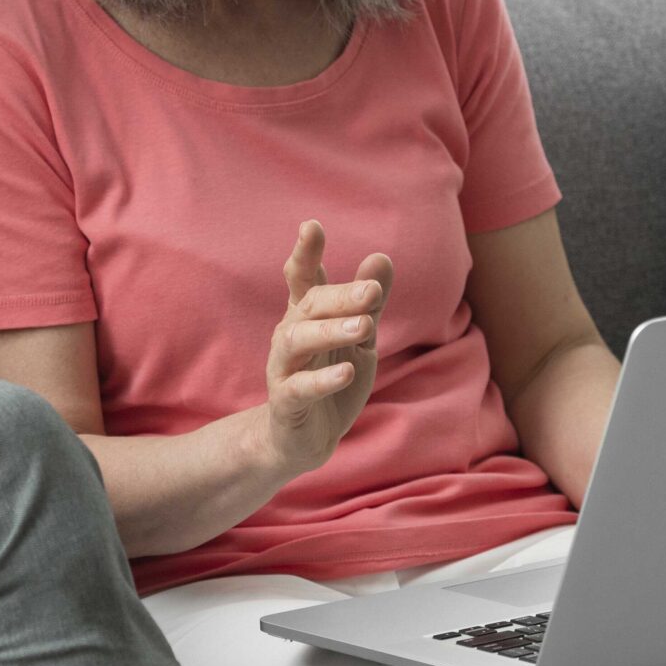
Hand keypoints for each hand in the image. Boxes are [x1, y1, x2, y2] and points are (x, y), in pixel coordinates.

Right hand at [254, 220, 391, 481]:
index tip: (311, 226)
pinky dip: (322, 379)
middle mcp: (290, 336)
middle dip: (340, 296)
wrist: (304, 439)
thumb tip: (381, 257)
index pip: (303, 278)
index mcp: (307, 316)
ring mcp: (284, 368)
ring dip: (329, 330)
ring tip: (362, 327)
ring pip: (297, 341)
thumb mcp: (356, 338)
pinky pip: (300, 388)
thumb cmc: (329, 378)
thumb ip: (368, 301)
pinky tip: (346, 371)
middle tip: (373, 291)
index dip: (305, 253)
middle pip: (309, 305)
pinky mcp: (286, 402)